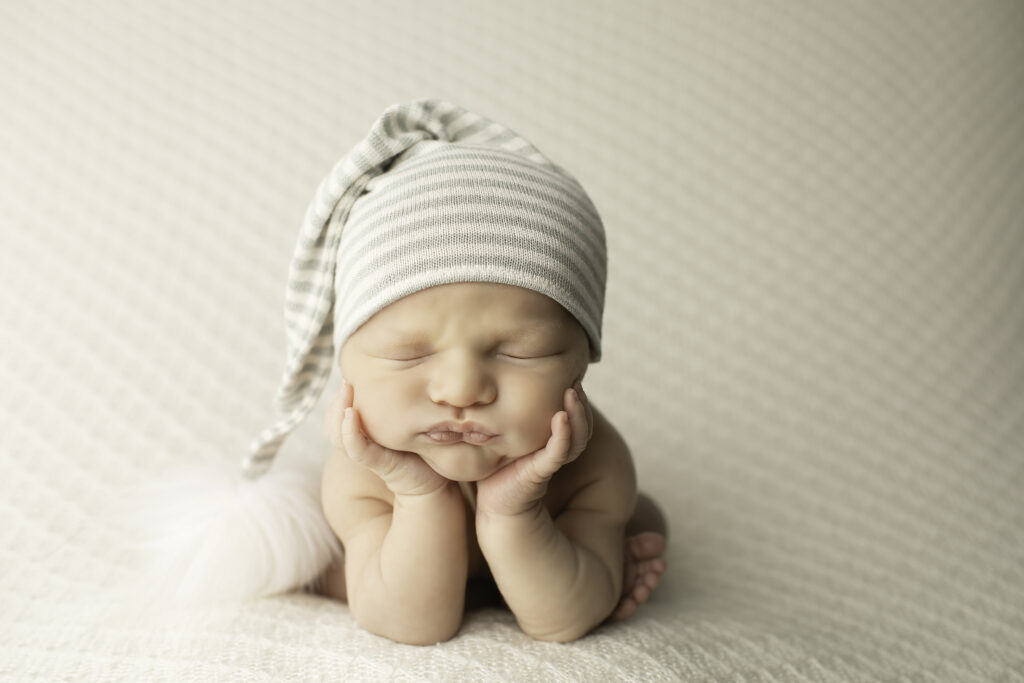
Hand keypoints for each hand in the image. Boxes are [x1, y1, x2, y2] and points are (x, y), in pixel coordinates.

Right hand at [328, 379, 451, 496]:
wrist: (433, 481)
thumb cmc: (419, 447)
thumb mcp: (403, 419)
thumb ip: (392, 403)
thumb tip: (391, 370)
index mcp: (361, 435)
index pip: (334, 417)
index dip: (336, 400)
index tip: (347, 379)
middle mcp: (359, 445)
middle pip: (331, 424)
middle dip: (335, 402)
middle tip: (346, 381)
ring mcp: (367, 454)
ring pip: (337, 435)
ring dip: (338, 411)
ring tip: (346, 389)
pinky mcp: (379, 464)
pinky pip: (356, 448)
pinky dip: (349, 432)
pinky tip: (351, 413)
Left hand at [475, 381, 592, 517]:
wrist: (493, 502)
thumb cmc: (496, 465)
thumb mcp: (506, 432)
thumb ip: (512, 411)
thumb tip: (506, 376)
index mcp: (552, 438)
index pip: (575, 416)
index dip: (577, 398)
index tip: (572, 374)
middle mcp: (556, 449)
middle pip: (582, 425)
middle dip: (582, 403)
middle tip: (576, 380)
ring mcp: (550, 460)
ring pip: (577, 438)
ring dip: (577, 414)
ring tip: (572, 393)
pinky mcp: (540, 471)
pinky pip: (558, 452)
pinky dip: (563, 435)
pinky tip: (562, 418)